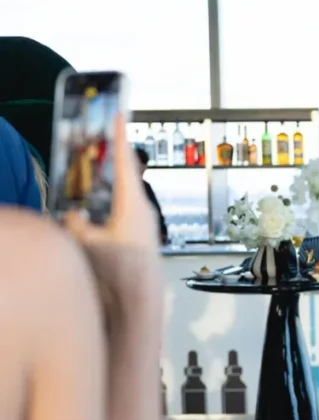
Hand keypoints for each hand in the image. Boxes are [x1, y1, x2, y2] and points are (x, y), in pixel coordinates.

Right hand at [64, 116, 160, 301]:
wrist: (143, 304)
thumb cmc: (122, 274)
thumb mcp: (89, 243)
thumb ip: (77, 224)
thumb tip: (73, 217)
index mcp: (133, 205)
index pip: (124, 163)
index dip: (120, 138)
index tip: (120, 115)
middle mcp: (143, 212)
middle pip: (122, 179)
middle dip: (108, 163)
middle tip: (99, 143)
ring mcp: (144, 226)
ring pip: (119, 199)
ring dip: (104, 191)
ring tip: (89, 182)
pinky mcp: (141, 239)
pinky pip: (119, 217)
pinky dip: (105, 212)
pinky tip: (93, 221)